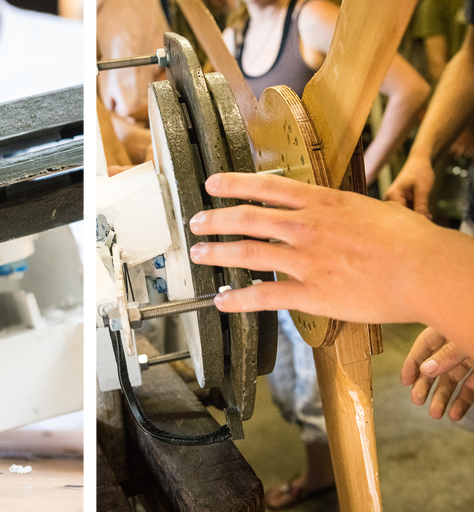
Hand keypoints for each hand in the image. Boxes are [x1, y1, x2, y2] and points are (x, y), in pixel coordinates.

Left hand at [188, 172, 444, 323]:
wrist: (426, 270)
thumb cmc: (409, 240)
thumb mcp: (371, 209)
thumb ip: (342, 210)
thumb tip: (333, 210)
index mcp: (322, 203)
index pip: (266, 187)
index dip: (233, 184)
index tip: (212, 184)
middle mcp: (307, 227)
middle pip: (247, 218)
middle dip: (215, 219)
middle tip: (195, 222)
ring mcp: (306, 260)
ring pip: (248, 253)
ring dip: (217, 253)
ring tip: (199, 254)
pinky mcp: (312, 293)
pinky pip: (265, 295)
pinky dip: (239, 299)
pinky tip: (223, 301)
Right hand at [385, 154, 434, 216]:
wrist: (420, 162)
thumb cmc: (420, 172)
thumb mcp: (423, 190)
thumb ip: (421, 206)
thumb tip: (423, 221)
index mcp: (392, 196)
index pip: (399, 215)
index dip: (411, 222)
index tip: (423, 226)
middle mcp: (390, 199)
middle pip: (401, 216)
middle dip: (414, 220)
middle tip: (427, 222)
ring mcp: (395, 200)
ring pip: (406, 213)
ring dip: (416, 216)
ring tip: (428, 218)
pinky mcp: (401, 200)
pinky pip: (408, 210)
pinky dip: (417, 212)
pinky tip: (426, 213)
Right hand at [400, 327, 473, 420]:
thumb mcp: (465, 341)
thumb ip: (448, 355)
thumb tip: (426, 369)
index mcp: (449, 327)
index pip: (425, 344)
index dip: (413, 362)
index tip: (405, 381)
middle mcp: (458, 342)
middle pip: (436, 364)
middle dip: (426, 384)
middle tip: (417, 400)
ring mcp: (471, 357)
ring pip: (452, 379)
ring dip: (442, 397)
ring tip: (435, 414)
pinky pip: (470, 387)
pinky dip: (462, 402)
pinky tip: (454, 414)